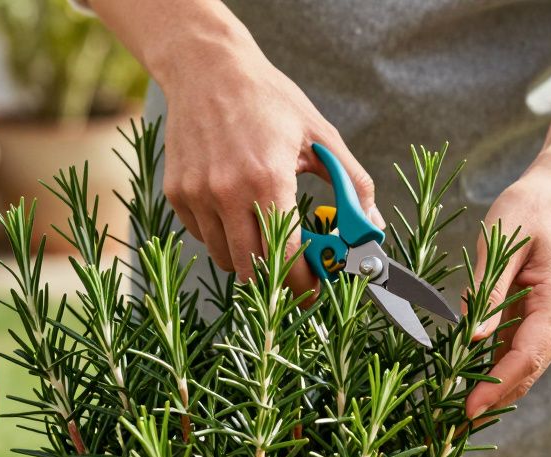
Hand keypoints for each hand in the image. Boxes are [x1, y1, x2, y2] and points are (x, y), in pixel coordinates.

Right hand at [158, 42, 381, 289]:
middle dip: (278, 281)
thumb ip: (352, 184)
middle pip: (253, 270)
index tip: (316, 294)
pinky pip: (204, 237)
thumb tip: (373, 225)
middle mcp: (226, 193)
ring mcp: (196, 195)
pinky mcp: (177, 194)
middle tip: (297, 271)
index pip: (285, 258)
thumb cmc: (268, 99)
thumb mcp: (320, 136)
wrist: (206, 68)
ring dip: (251, 258)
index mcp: (267, 180)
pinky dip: (225, 236)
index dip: (303, 287)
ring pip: (226, 258)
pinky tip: (238, 210)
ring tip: (267, 231)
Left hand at [465, 154, 550, 417]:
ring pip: (522, 369)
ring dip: (492, 390)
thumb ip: (487, 291)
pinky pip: (518, 354)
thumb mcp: (500, 242)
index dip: (496, 387)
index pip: (525, 357)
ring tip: (452, 415)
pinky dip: (495, 371)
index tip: (468, 410)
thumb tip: (471, 339)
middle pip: (525, 372)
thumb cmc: (528, 210)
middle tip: (450, 428)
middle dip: (491, 400)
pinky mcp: (544, 323)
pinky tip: (467, 386)